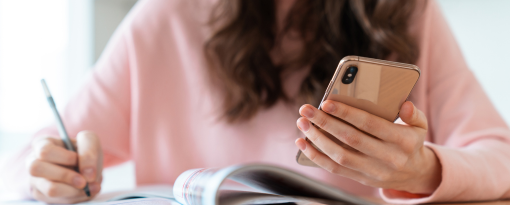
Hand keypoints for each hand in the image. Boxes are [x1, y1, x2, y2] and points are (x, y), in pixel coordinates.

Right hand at [26, 131, 102, 202]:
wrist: (85, 168)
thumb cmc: (83, 151)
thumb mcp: (90, 141)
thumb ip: (89, 152)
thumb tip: (88, 175)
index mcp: (42, 143)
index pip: (45, 151)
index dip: (65, 158)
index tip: (79, 160)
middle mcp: (33, 161)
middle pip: (37, 169)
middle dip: (65, 176)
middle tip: (84, 180)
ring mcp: (35, 180)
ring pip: (49, 189)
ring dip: (73, 190)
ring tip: (89, 186)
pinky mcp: (41, 195)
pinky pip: (56, 200)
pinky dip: (75, 196)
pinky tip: (85, 191)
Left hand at [295, 101, 440, 193]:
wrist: (414, 174)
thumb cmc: (410, 141)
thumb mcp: (419, 126)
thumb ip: (413, 114)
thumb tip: (404, 105)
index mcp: (402, 141)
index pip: (370, 124)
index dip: (347, 113)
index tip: (326, 102)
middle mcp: (388, 158)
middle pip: (350, 139)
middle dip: (325, 123)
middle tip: (306, 110)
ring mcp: (373, 171)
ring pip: (339, 156)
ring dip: (317, 139)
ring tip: (302, 123)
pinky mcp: (361, 179)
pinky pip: (334, 169)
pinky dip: (316, 156)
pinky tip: (303, 143)